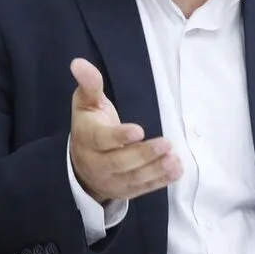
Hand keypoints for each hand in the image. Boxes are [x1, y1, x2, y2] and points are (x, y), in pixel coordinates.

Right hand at [68, 57, 181, 203]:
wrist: (81, 165)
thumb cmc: (89, 126)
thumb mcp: (86, 103)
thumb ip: (89, 84)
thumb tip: (78, 62)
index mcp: (87, 139)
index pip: (102, 140)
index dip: (119, 137)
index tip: (139, 131)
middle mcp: (97, 163)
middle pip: (119, 162)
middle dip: (143, 155)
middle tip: (166, 144)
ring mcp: (111, 180)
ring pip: (132, 178)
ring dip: (155, 170)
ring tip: (174, 159)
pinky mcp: (124, 191)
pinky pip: (142, 189)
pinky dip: (160, 182)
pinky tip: (176, 171)